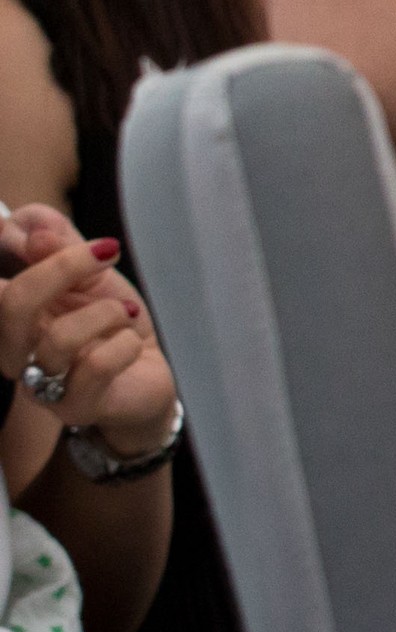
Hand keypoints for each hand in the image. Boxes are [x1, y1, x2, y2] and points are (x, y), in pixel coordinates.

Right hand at [0, 207, 176, 458]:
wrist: (146, 375)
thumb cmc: (111, 323)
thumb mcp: (92, 274)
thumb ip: (61, 246)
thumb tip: (31, 225)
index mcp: (12, 315)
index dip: (4, 244)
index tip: (30, 230)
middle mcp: (15, 350)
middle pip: (11, 303)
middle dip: (63, 267)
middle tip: (106, 251)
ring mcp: (41, 384)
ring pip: (58, 338)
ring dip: (107, 312)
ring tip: (125, 313)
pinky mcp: (75, 406)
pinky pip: (95, 367)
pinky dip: (124, 344)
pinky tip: (129, 343)